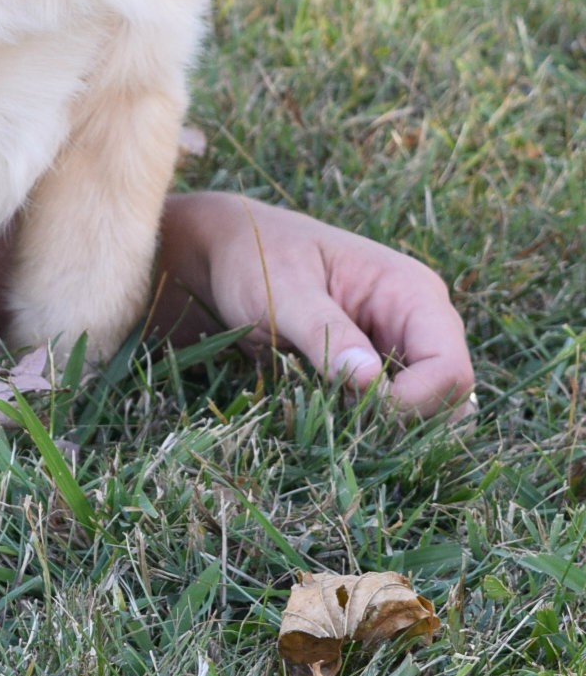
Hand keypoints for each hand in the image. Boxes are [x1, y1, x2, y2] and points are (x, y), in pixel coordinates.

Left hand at [154, 192, 474, 418]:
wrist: (225, 253)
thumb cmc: (254, 258)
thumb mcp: (283, 291)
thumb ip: (325, 332)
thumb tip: (371, 382)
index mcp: (412, 292)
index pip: (450, 370)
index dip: (414, 403)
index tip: (357, 408)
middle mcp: (417, 321)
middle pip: (446, 398)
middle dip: (400, 418)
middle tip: (338, 414)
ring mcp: (398, 345)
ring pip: (420, 410)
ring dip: (380, 423)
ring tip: (325, 407)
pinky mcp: (373, 366)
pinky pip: (387, 408)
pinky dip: (361, 419)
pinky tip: (321, 407)